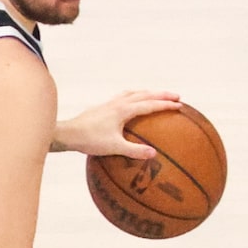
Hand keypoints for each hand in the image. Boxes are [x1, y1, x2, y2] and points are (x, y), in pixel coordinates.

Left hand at [55, 89, 182, 158]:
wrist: (67, 133)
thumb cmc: (90, 141)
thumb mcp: (114, 148)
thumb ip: (135, 151)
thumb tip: (154, 154)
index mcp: (123, 110)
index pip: (150, 104)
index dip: (166, 105)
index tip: (180, 105)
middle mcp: (118, 102)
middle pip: (145, 94)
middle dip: (162, 95)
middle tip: (176, 96)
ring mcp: (110, 103)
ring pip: (134, 93)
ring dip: (148, 93)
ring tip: (157, 96)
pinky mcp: (103, 107)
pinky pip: (123, 97)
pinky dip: (134, 97)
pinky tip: (132, 104)